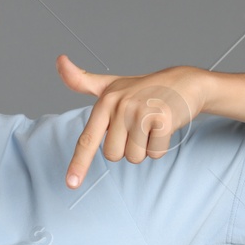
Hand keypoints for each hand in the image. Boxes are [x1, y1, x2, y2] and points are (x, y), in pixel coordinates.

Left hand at [57, 55, 210, 188]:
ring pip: (135, 157)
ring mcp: (142, 112)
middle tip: (138, 127)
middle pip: (114, 155)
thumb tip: (59, 60)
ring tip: (151, 126)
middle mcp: (121, 106)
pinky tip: (165, 127)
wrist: (185, 82)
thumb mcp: (112, 84)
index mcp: (105, 101)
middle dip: (127, 148)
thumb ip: (82, 81)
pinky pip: (155, 154)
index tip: (71, 184)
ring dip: (144, 148)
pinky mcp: (163, 120)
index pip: (87, 139)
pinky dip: (160, 147)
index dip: (78, 163)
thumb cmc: (143, 88)